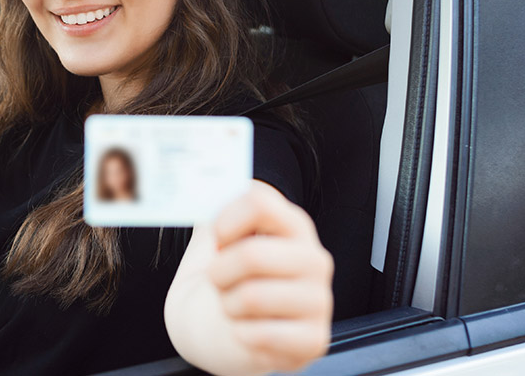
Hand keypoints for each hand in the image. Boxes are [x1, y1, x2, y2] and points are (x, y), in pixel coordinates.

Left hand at [165, 182, 332, 375]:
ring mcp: (319, 301)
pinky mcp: (314, 340)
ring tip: (234, 305)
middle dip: (219, 272)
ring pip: (252, 297)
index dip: (226, 221)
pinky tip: (248, 330)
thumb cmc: (222, 280)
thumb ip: (214, 205)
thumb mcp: (216, 236)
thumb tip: (206, 184)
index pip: (260, 203)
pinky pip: (260, 335)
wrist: (217, 329)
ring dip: (228, 305)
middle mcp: (314, 260)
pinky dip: (240, 334)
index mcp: (294, 225)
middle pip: (252, 255)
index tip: (217, 238)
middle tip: (219, 280)